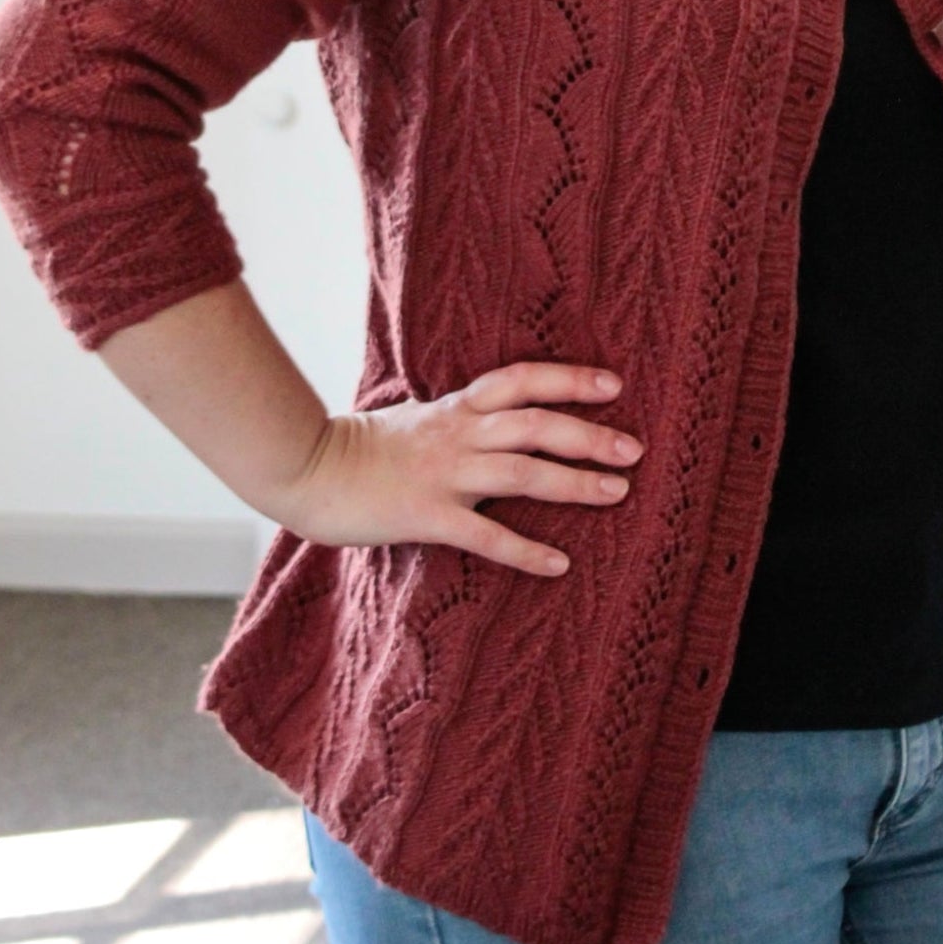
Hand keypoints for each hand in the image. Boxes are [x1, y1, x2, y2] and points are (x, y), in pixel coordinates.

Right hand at [274, 360, 644, 575]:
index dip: (569, 379)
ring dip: (574, 483)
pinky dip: (525, 551)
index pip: (522, 379)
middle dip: (590, 435)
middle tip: (635, 449)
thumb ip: (461, 415)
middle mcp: (459, 434)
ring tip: (617, 494)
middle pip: (536, 425)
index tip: (613, 386)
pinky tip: (558, 564)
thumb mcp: (419, 415)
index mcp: (457, 406)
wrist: (307, 469)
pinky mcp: (426, 516)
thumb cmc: (364, 446)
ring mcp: (444, 474)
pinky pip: (486, 536)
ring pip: (523, 473)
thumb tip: (500, 414)